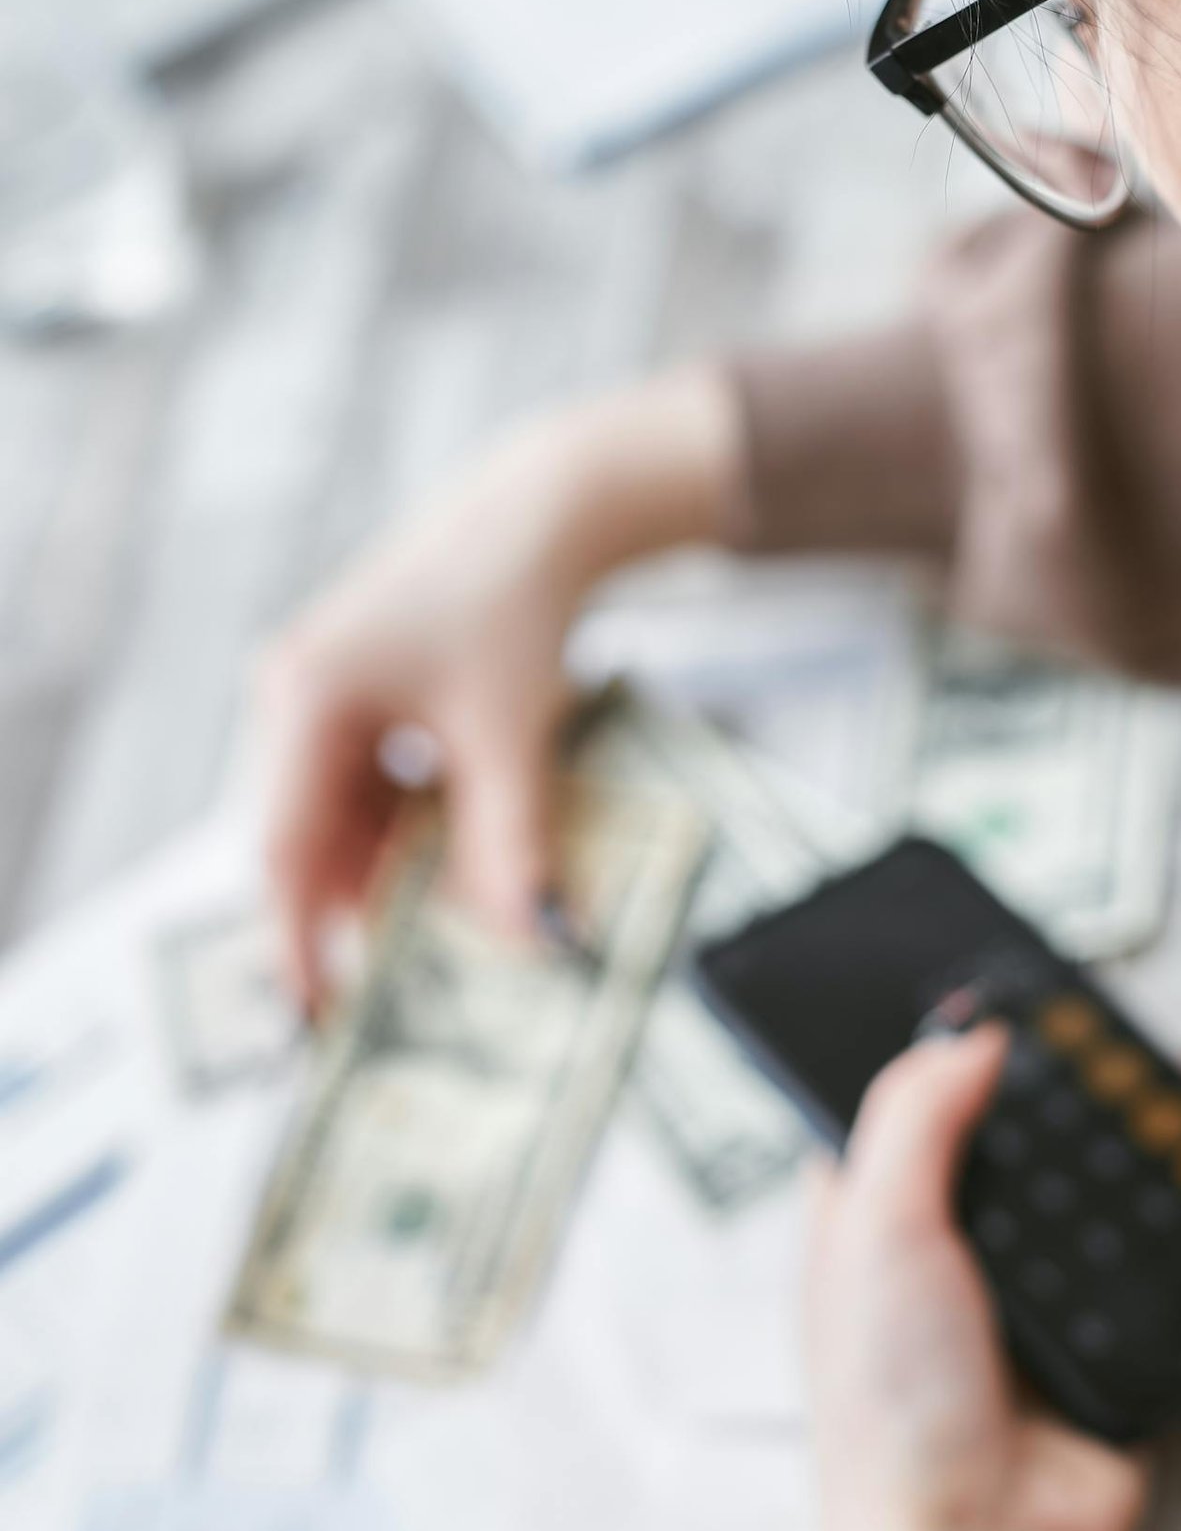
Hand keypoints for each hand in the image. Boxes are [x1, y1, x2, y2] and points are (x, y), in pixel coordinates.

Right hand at [257, 365, 739, 1009]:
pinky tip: (456, 867)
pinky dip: (408, 832)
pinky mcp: (364, 696)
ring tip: (436, 943)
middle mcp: (295, 697)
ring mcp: (325, 695)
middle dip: (352, 914)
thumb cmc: (513, 603)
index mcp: (305, 699)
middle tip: (391, 1000)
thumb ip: (510, 844)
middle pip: (307, 838)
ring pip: (342, 819)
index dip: (300, 939)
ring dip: (388, 874)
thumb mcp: (509, 736)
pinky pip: (370, 788)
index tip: (317, 1017)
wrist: (544, 512)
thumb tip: (533, 941)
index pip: (285, 848)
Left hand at [807, 1026, 1148, 1530]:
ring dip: (1129, 1138)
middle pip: (1009, 1144)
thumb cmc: (891, 1409)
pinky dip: (1176, 1213)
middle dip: (1060, 1088)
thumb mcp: (875, 1228)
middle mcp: (941, 1260)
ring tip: (1176, 1068)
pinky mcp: (1100, 1347)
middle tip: (1109, 1023)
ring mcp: (1024, 1306)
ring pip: (1085, 1192)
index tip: (1003, 994)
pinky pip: (1144, 1260)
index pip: (902, 1110)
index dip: (949, 1053)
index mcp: (863, 1226)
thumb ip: (913, 1116)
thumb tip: (968, 1034)